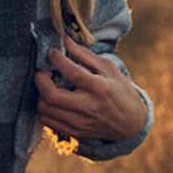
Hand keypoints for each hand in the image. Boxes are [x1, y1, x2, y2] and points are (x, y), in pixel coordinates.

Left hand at [34, 34, 148, 141]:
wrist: (132, 124)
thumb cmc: (120, 91)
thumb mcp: (108, 69)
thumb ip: (84, 54)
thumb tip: (64, 40)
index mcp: (99, 88)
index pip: (72, 73)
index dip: (57, 59)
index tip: (51, 51)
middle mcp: (88, 107)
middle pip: (51, 95)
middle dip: (40, 79)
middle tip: (43, 71)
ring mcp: (80, 123)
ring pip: (44, 109)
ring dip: (40, 94)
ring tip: (48, 86)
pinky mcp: (75, 132)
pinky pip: (47, 121)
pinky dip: (44, 108)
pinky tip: (51, 100)